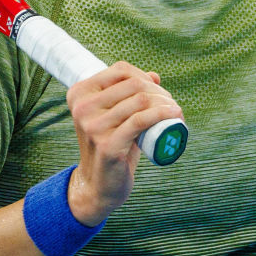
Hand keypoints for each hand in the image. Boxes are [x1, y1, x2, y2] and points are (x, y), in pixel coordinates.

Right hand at [65, 61, 182, 225]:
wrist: (99, 185)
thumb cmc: (111, 146)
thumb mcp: (115, 116)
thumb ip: (128, 94)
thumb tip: (153, 75)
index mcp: (79, 93)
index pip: (120, 70)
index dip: (144, 76)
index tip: (158, 91)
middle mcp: (82, 107)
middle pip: (134, 84)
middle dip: (159, 91)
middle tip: (171, 105)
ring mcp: (93, 126)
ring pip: (140, 100)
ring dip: (166, 103)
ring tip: (176, 112)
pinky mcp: (107, 144)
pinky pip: (140, 120)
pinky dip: (162, 114)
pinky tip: (175, 115)